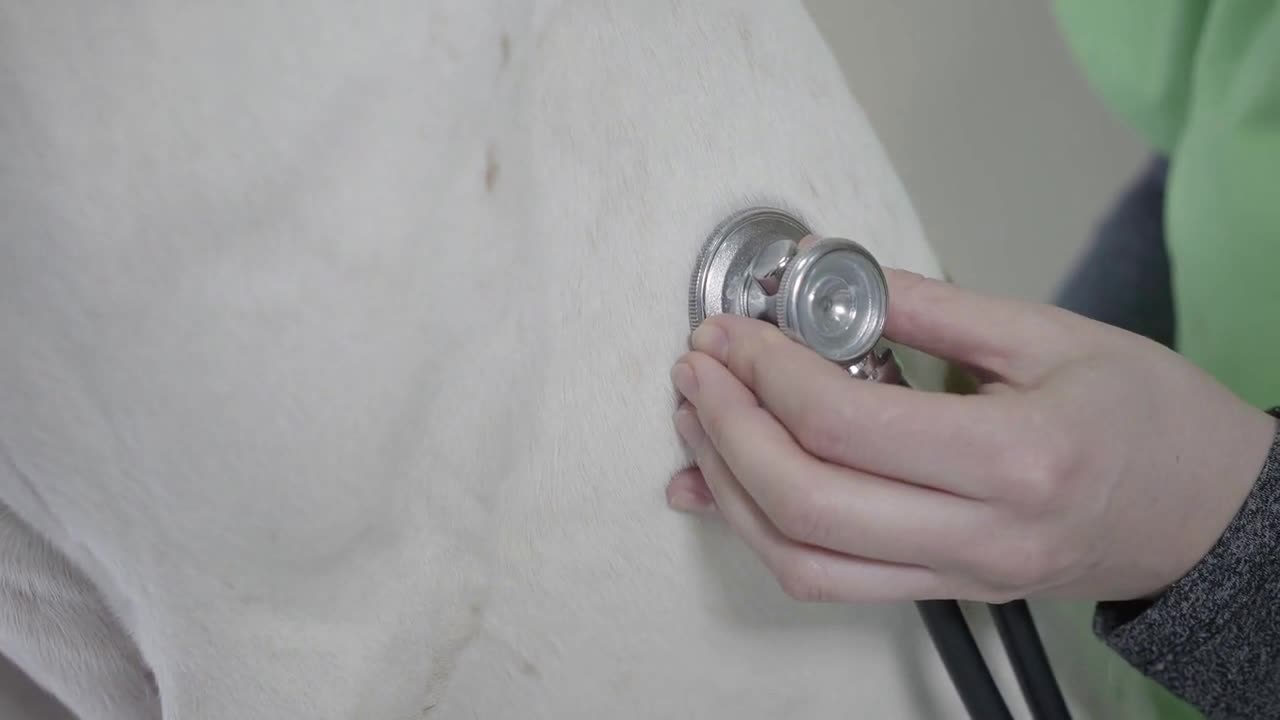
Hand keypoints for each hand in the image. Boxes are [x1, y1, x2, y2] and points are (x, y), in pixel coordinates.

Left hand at [666, 269, 1277, 603]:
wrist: (1210, 514)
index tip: (730, 331)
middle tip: (697, 370)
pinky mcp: (943, 590)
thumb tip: (833, 276)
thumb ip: (931, 308)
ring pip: (801, 561)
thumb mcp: (1051, 333)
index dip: (765, 372)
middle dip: (726, 431)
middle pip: (805, 505)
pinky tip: (718, 489)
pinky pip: (829, 581)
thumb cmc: (1151, 419)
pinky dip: (760, 533)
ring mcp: (958, 577)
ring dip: (728, 489)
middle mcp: (980, 535)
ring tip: (696, 420)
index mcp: (1015, 458)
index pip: (845, 424)